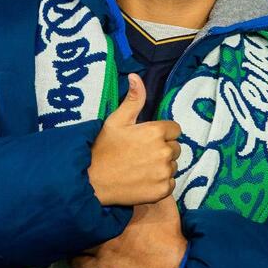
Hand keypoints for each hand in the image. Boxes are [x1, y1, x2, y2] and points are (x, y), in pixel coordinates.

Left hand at [71, 194, 187, 267]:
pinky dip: (73, 257)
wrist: (172, 259)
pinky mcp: (101, 264)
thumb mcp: (163, 201)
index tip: (86, 189)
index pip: (96, 197)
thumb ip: (149, 189)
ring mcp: (101, 246)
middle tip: (72, 208)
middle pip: (79, 216)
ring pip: (74, 239)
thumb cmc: (169, 228)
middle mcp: (105, 226)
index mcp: (118, 210)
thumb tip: (141, 175)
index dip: (89, 192)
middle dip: (74, 211)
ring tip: (70, 229)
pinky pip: (77, 262)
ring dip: (71, 233)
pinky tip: (74, 252)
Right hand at [87, 75, 181, 206]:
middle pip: (175, 148)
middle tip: (141, 155)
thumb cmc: (104, 149)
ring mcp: (164, 172)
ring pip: (173, 166)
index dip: (162, 133)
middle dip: (162, 149)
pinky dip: (160, 183)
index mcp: (156, 131)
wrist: (92, 182)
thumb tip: (136, 76)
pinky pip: (170, 183)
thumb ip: (133, 99)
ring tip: (140, 168)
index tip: (146, 140)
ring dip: (162, 167)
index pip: (174, 129)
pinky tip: (143, 181)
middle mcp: (165, 151)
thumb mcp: (116, 120)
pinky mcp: (163, 190)